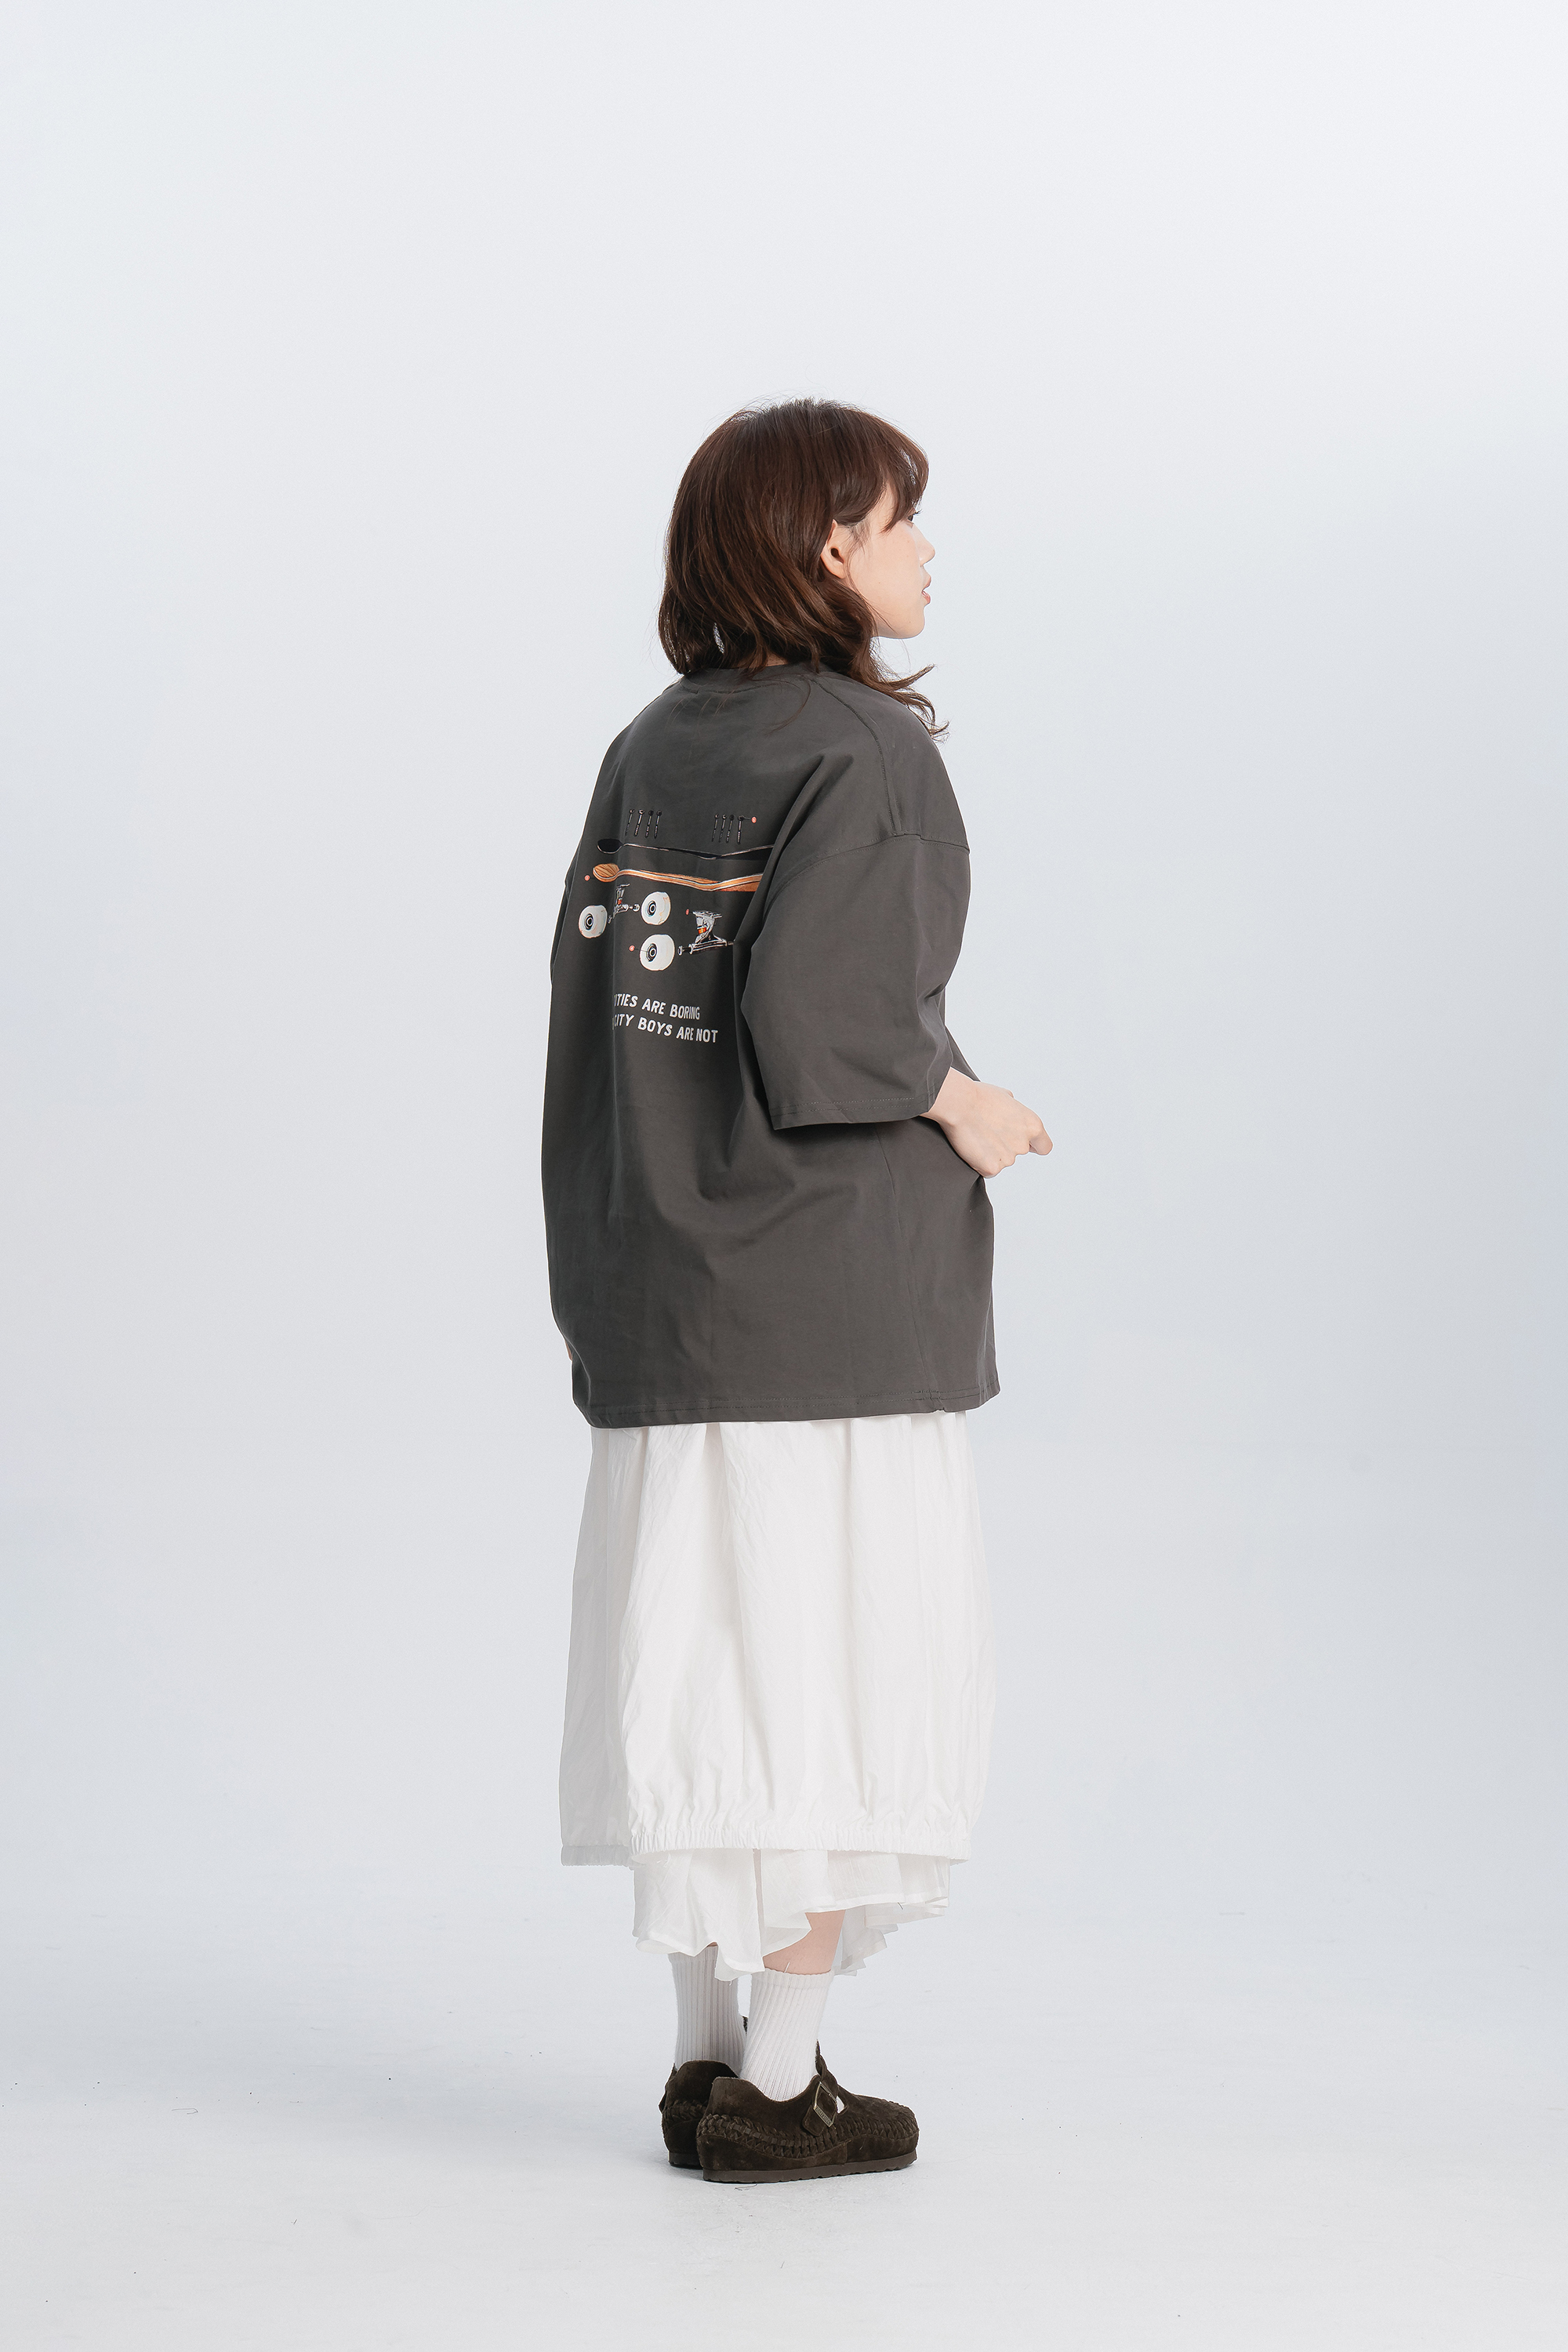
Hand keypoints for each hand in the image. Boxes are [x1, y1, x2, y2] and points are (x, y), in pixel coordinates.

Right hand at [922, 1067, 1051, 1177]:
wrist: (959, 1105)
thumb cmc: (979, 1097)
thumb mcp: (1005, 1096)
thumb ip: (1015, 1110)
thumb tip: (1012, 1110)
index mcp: (1033, 1126)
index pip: (1044, 1146)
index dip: (1034, 1145)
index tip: (1026, 1144)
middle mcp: (1023, 1144)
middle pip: (1018, 1152)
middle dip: (1006, 1146)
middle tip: (989, 1133)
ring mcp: (1008, 1158)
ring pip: (1002, 1161)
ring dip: (992, 1153)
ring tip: (977, 1136)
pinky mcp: (992, 1168)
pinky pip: (988, 1170)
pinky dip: (980, 1162)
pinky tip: (972, 1147)